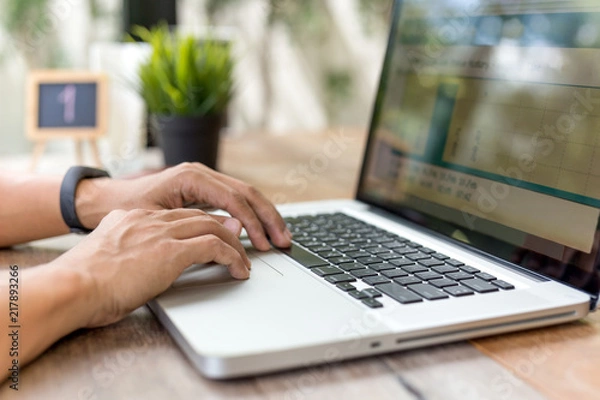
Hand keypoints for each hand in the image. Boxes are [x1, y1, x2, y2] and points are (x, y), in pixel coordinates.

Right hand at [51, 208, 250, 327]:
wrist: (71, 288)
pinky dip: (232, 257)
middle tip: (240, 244)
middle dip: (226, 229)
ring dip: (234, 244)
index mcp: (132, 218)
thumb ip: (129, 252)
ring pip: (213, 226)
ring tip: (244, 260)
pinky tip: (238, 269)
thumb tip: (148, 264)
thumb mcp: (108, 259)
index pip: (178, 215)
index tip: (215, 235)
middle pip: (201, 215)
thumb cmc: (82, 284)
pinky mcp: (170, 250)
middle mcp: (149, 218)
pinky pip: (214, 246)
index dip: (201, 225)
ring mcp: (160, 231)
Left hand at [76, 163, 291, 250]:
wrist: (104, 202)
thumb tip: (235, 226)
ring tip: (281, 236)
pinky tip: (262, 229)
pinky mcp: (204, 190)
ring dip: (265, 215)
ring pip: (246, 194)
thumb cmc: (125, 210)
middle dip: (269, 217)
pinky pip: (236, 199)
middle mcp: (201, 173)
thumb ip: (197, 222)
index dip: (254, 222)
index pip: (234, 199)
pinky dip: (253, 214)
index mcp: (191, 177)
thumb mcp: (157, 218)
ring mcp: (204, 179)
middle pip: (247, 192)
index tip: (265, 244)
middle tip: (284, 241)